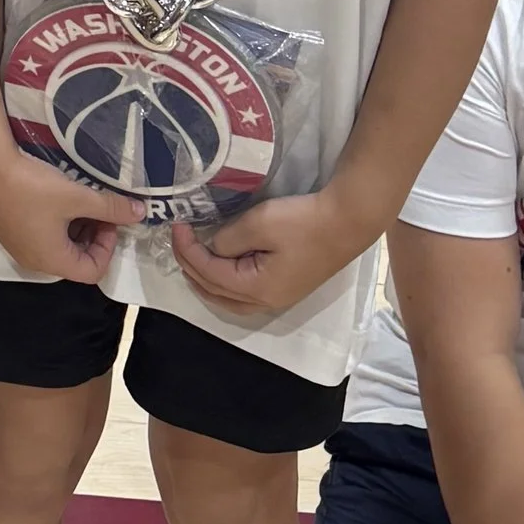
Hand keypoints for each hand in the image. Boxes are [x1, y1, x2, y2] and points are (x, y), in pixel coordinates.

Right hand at [0, 139, 146, 282]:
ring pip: (59, 246)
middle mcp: (35, 261)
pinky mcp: (9, 230)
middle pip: (76, 260)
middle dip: (93, 235)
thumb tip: (140, 213)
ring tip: (79, 199)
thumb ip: (111, 208)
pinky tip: (55, 196)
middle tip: (98, 207)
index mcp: (54, 261)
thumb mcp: (78, 197)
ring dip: (75, 227)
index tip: (108, 218)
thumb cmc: (34, 187)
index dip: (108, 247)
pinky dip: (56, 222)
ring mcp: (19, 247)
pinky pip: (41, 236)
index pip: (93, 271)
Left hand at [168, 185, 362, 316]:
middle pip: (216, 293)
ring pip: (230, 301)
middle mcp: (266, 301)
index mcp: (257, 288)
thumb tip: (212, 248)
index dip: (187, 250)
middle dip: (191, 268)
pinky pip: (244, 295)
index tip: (176, 226)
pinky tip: (220, 269)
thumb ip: (228, 239)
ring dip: (206, 282)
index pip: (209, 273)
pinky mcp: (286, 287)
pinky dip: (224, 284)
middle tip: (177, 241)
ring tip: (190, 261)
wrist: (346, 222)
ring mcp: (278, 297)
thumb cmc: (303, 222)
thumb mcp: (259, 224)